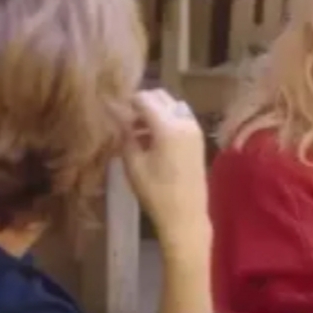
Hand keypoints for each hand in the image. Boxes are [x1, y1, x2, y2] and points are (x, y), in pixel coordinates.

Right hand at [121, 89, 208, 243]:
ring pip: (172, 105)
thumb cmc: (156, 193)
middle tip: (126, 119)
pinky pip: (181, 116)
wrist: (186, 215)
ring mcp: (195, 128)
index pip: (144, 99)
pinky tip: (154, 138)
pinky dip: (167, 118)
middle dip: (142, 103)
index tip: (114, 109)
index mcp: (168, 126)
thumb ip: (125, 133)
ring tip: (139, 130)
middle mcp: (185, 121)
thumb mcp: (133, 163)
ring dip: (156, 110)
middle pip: (161, 96)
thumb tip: (115, 112)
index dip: (127, 102)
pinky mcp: (198, 138)